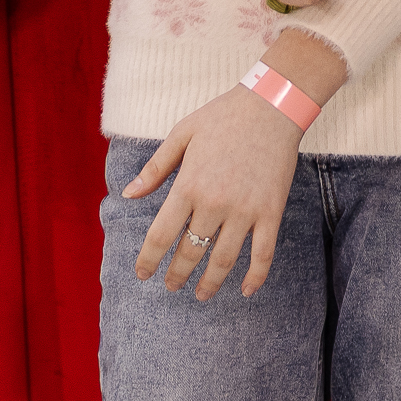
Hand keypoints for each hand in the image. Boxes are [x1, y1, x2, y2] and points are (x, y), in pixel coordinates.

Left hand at [126, 84, 306, 299]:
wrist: (273, 106)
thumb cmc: (223, 116)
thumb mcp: (182, 134)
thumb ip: (155, 168)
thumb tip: (127, 194)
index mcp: (188, 185)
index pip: (160, 236)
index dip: (148, 260)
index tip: (143, 274)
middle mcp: (214, 203)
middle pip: (190, 253)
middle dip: (176, 275)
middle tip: (171, 286)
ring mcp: (245, 210)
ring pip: (224, 260)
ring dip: (210, 283)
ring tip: (201, 295)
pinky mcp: (271, 211)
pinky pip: (263, 253)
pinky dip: (255, 276)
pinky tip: (246, 291)